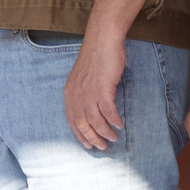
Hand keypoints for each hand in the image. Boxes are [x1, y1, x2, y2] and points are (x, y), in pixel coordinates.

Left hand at [63, 37, 125, 151]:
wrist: (102, 41)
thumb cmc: (94, 59)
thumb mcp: (81, 79)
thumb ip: (82, 94)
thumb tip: (89, 111)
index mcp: (70, 93)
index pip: (71, 121)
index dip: (80, 135)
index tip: (88, 145)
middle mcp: (76, 95)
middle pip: (82, 124)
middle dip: (92, 138)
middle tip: (102, 147)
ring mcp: (89, 92)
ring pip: (96, 121)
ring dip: (105, 133)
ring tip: (113, 138)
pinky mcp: (103, 89)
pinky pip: (109, 112)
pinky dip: (114, 121)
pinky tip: (119, 124)